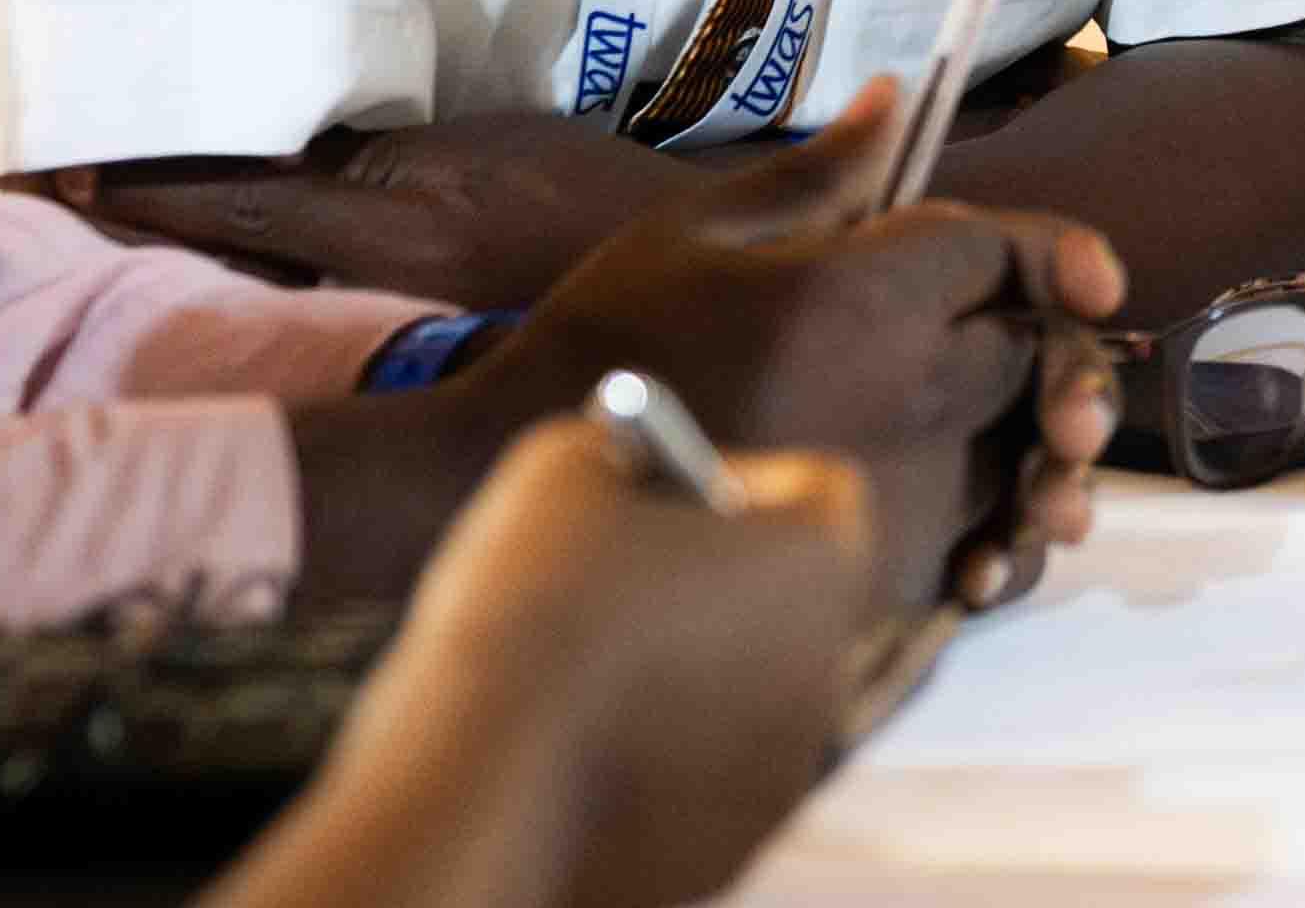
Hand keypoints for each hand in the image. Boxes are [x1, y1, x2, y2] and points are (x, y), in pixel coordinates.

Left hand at [32, 112, 699, 303]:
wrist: (659, 260)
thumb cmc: (577, 184)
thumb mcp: (474, 143)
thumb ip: (367, 154)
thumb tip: (265, 149)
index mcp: (384, 230)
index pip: (230, 201)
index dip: (136, 185)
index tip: (49, 171)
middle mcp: (364, 290)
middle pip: (221, 257)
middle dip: (135, 226)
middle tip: (40, 191)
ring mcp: (377, 323)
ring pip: (250, 285)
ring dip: (179, 252)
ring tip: (95, 219)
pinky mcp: (394, 337)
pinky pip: (297, 303)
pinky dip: (243, 277)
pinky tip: (205, 264)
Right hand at [246, 416, 883, 907]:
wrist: (476, 782)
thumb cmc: (527, 605)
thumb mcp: (562, 467)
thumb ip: (618, 454)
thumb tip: (619, 467)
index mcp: (819, 560)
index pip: (819, 492)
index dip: (745, 477)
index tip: (669, 485)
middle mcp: (828, 669)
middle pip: (788, 598)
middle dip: (716, 577)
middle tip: (624, 569)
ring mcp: (782, 773)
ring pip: (742, 697)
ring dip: (684, 672)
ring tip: (582, 666)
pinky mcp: (726, 851)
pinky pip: (697, 782)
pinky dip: (652, 761)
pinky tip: (574, 746)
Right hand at [474, 84, 1122, 610]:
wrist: (517, 480)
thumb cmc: (610, 337)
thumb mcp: (702, 227)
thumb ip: (823, 172)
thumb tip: (898, 96)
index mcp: (867, 291)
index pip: (1003, 248)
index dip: (1055, 248)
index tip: (1093, 272)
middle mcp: (904, 390)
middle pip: (1030, 352)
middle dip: (1051, 340)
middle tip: (1063, 350)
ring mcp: (894, 491)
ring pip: (1020, 457)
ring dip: (1045, 447)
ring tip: (1054, 453)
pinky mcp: (870, 575)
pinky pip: (978, 552)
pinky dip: (1000, 541)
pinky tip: (992, 538)